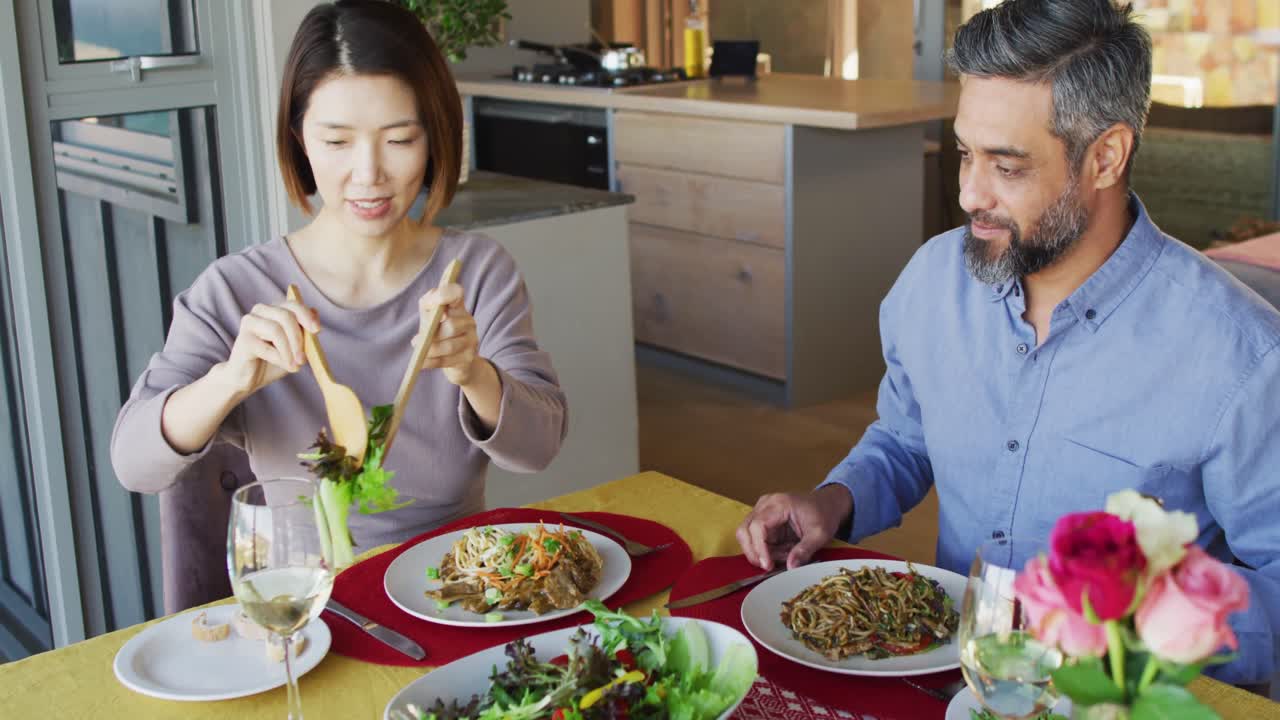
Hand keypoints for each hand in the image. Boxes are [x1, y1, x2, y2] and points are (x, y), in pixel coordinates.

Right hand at [223, 297, 319, 395]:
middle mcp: (261, 311)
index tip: (317, 330)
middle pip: (286, 316)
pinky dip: (278, 358)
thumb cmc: (274, 361)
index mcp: (276, 310)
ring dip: (289, 351)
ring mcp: (249, 322)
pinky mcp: (243, 338)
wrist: (249, 379)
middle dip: (298, 339)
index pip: (293, 305)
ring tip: (294, 366)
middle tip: (303, 359)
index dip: (306, 316)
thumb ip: (305, 331)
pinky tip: (282, 365)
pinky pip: (266, 347)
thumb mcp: (295, 347)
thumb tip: (315, 313)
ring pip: (276, 330)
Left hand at [415, 283, 483, 385]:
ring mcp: (472, 340)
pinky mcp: (469, 357)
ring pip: (449, 346)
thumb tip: (429, 304)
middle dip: (431, 335)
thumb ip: (427, 304)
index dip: (445, 295)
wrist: (455, 360)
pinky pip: (447, 360)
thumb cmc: (437, 333)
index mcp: (458, 307)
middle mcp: (469, 321)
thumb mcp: (429, 316)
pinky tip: (422, 363)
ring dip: (430, 350)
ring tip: (420, 352)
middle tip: (415, 341)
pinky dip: (431, 362)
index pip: (456, 293)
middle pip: (451, 325)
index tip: (435, 304)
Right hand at [735, 485, 851, 570]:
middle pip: (745, 531)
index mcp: (779, 504)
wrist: (826, 504)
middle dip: (754, 552)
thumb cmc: (824, 514)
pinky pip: (755, 540)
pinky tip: (784, 550)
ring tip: (785, 554)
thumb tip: (790, 567)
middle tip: (770, 566)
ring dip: (762, 552)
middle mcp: (765, 505)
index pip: (757, 526)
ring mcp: (761, 512)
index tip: (767, 565)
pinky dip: (767, 550)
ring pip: (747, 537)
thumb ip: (805, 550)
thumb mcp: (820, 534)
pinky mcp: (762, 521)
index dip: (759, 548)